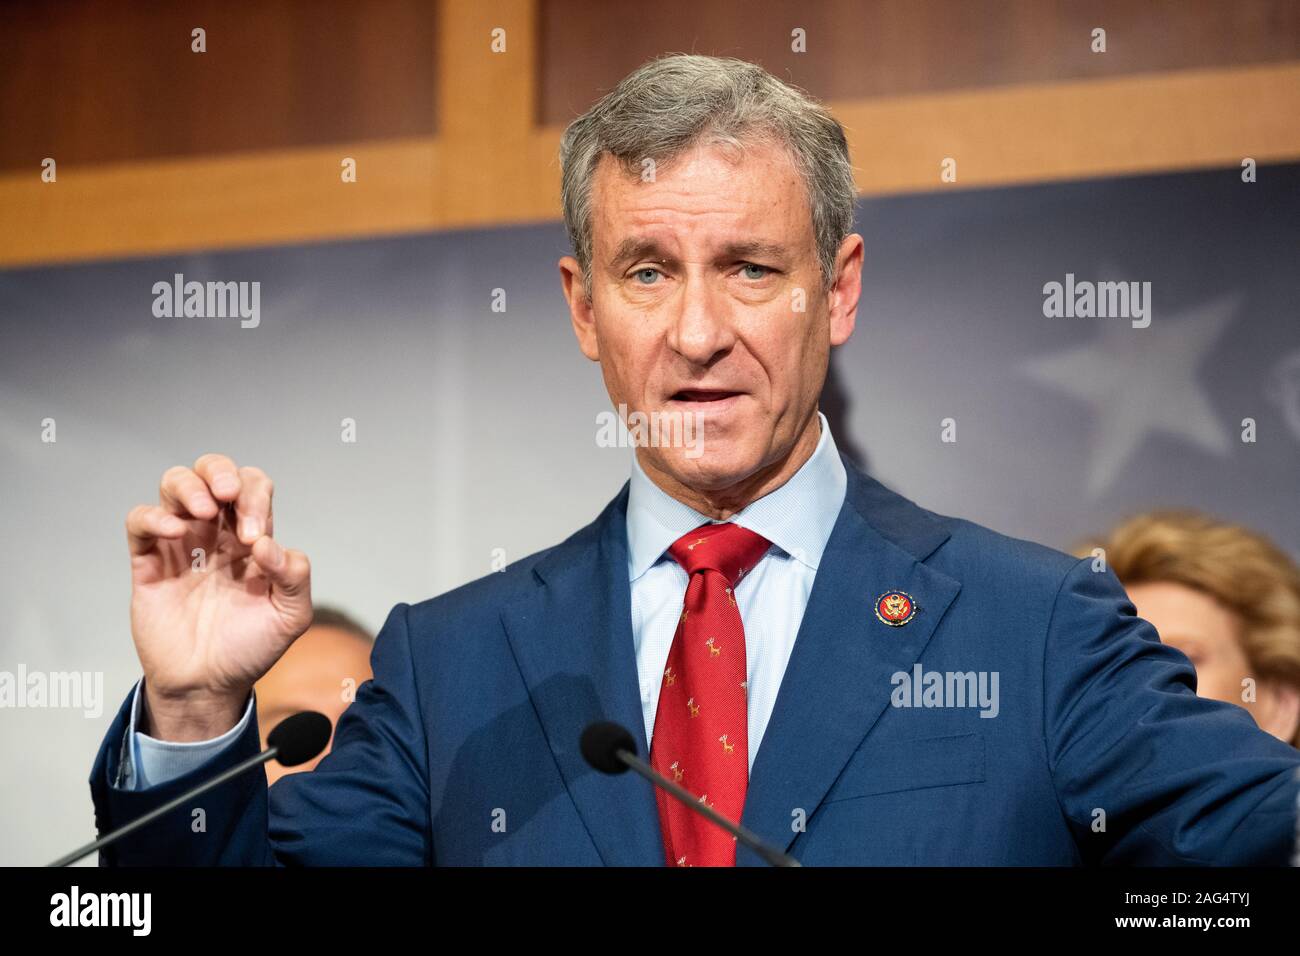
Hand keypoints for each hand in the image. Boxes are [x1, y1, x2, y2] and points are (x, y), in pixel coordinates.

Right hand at [126, 454, 311, 740]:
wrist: (207, 685)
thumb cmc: (250, 648)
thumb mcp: (290, 616)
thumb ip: (295, 578)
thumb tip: (270, 545)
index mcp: (252, 538)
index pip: (254, 488)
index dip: (256, 497)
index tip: (256, 539)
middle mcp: (217, 533)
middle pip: (213, 471)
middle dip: (221, 471)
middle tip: (227, 497)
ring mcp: (181, 544)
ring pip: (175, 485)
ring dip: (189, 486)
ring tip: (202, 511)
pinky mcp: (149, 562)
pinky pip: (140, 521)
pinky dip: (153, 516)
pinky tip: (174, 532)